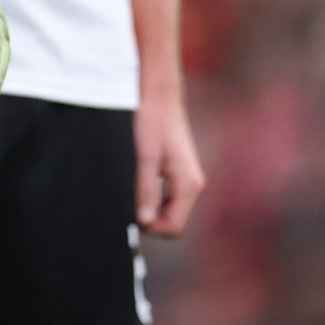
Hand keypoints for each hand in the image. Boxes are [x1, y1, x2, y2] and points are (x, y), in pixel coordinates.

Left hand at [134, 90, 206, 236]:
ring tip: (135, 189)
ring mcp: (189, 180)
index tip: (132, 212)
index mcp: (189, 185)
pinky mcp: (181, 174)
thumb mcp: (145, 157)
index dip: (151, 227)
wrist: (160, 97)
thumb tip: (144, 221)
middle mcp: (194, 185)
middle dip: (151, 219)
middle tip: (131, 200)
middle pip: (173, 222)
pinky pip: (169, 199)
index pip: (174, 227)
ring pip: (171, 211)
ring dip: (152, 208)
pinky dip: (155, 198)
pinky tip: (141, 183)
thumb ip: (146, 190)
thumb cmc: (152, 122)